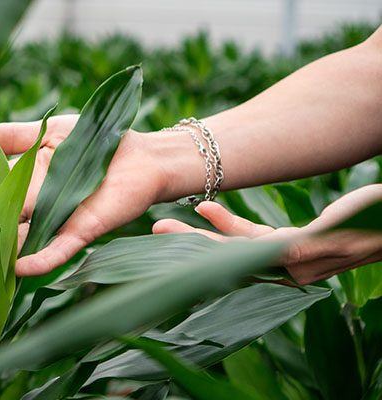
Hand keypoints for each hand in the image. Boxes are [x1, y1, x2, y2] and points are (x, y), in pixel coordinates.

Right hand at [0, 115, 175, 275]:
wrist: (144, 154)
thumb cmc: (96, 139)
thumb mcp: (46, 131)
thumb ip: (9, 135)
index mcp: (23, 181)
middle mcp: (34, 206)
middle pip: (0, 216)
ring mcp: (56, 221)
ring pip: (23, 237)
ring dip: (1, 249)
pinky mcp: (81, 231)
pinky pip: (58, 249)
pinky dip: (40, 260)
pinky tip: (19, 269)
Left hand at [152, 184, 381, 284]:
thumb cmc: (370, 221)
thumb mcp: (332, 234)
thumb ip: (302, 248)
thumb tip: (280, 258)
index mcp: (293, 265)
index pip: (237, 260)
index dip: (205, 246)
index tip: (176, 231)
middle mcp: (287, 268)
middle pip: (227, 258)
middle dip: (190, 244)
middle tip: (156, 230)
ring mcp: (287, 259)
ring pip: (233, 249)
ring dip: (202, 234)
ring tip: (166, 223)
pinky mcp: (291, 246)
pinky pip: (252, 240)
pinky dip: (229, 226)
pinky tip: (206, 208)